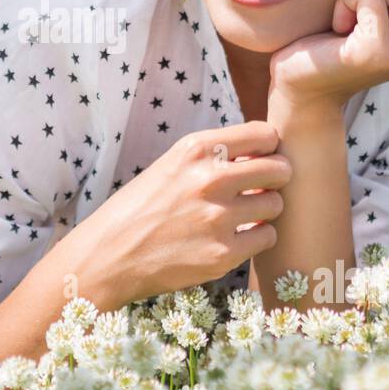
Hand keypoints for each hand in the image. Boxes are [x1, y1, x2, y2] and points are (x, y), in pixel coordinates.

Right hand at [85, 121, 291, 300]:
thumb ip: (215, 156)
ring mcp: (218, 218)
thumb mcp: (172, 165)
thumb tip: (266, 152)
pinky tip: (235, 238)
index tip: (260, 160)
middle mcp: (210, 179)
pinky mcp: (223, 254)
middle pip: (280, 169)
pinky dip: (256, 238)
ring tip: (242, 216)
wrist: (108, 255)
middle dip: (275, 179)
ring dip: (265, 211)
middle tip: (260, 189)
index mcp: (196, 149)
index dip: (268, 148)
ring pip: (275, 205)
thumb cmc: (141, 208)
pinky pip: (267, 237)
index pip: (264, 134)